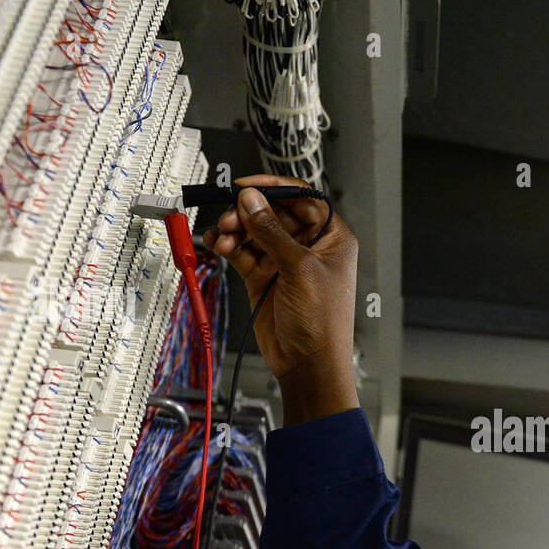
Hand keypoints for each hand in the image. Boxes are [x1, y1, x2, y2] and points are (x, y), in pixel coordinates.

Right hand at [202, 174, 358, 423]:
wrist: (307, 364)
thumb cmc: (322, 323)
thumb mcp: (299, 268)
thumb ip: (271, 231)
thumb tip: (251, 200)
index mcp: (331, 237)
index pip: (302, 198)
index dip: (274, 188)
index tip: (246, 184)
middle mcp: (308, 246)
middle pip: (272, 213)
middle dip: (249, 212)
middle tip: (231, 217)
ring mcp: (284, 261)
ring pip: (254, 232)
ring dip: (235, 230)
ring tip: (223, 236)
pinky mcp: (263, 276)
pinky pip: (242, 252)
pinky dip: (228, 247)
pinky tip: (217, 245)